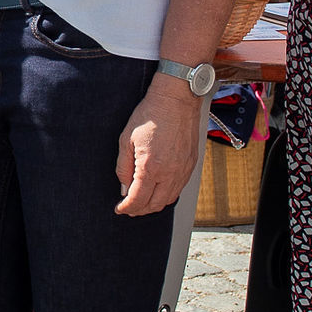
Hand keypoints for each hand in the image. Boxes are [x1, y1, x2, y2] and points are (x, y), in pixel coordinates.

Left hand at [114, 72, 202, 215]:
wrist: (176, 100)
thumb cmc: (151, 115)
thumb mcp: (126, 140)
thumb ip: (123, 167)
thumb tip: (124, 187)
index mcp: (151, 167)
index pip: (137, 200)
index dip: (126, 208)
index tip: (120, 208)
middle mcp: (169, 173)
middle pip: (154, 205)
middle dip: (139, 210)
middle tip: (129, 208)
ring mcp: (183, 170)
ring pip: (168, 200)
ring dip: (153, 205)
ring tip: (142, 201)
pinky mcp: (191, 165)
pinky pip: (179, 189)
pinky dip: (166, 195)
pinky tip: (158, 189)